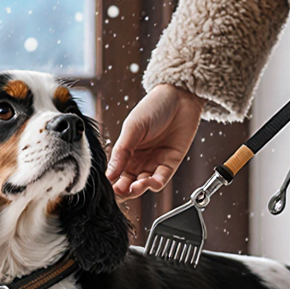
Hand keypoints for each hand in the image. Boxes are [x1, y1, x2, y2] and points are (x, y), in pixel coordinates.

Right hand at [107, 84, 205, 198]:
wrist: (180, 97)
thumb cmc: (154, 107)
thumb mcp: (132, 128)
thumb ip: (121, 152)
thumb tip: (109, 174)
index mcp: (125, 151)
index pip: (115, 173)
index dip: (111, 183)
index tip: (108, 187)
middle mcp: (138, 160)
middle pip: (128, 184)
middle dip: (124, 191)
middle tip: (121, 191)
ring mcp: (154, 163)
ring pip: (144, 185)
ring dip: (140, 188)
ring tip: (137, 185)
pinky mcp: (170, 164)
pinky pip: (162, 179)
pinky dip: (156, 183)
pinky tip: (152, 181)